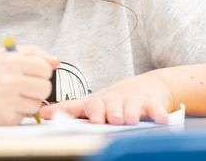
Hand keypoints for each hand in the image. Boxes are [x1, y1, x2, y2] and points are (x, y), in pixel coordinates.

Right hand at [0, 45, 58, 124]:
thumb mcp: (2, 54)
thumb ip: (32, 53)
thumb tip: (56, 61)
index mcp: (11, 61)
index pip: (46, 69)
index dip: (39, 73)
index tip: (28, 75)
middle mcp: (9, 80)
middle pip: (45, 88)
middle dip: (36, 89)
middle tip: (20, 88)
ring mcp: (5, 101)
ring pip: (36, 105)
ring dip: (26, 104)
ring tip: (8, 98)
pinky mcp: (1, 120)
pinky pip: (22, 118)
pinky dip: (14, 115)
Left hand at [39, 71, 173, 124]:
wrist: (149, 86)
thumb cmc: (116, 99)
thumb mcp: (93, 102)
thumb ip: (70, 109)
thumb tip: (42, 113)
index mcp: (100, 102)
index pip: (90, 105)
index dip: (90, 112)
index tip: (89, 119)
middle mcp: (115, 100)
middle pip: (111, 106)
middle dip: (110, 112)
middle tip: (111, 119)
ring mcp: (134, 101)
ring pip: (131, 107)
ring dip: (130, 113)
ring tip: (129, 119)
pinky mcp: (152, 102)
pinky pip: (155, 109)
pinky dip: (159, 113)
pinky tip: (162, 120)